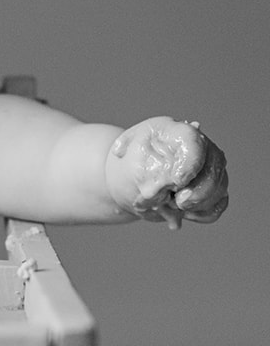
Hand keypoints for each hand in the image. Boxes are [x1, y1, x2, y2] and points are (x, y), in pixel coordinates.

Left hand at [105, 117, 228, 227]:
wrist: (134, 171)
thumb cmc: (130, 156)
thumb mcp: (123, 149)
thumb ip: (138, 166)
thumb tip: (154, 189)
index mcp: (178, 131)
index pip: (194, 142)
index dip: (189, 164)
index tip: (176, 181)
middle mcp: (202, 146)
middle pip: (216, 165)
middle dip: (200, 189)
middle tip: (179, 202)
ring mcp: (211, 167)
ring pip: (220, 187)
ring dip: (200, 203)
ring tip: (177, 207)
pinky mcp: (213, 188)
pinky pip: (220, 204)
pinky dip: (205, 213)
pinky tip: (187, 214)